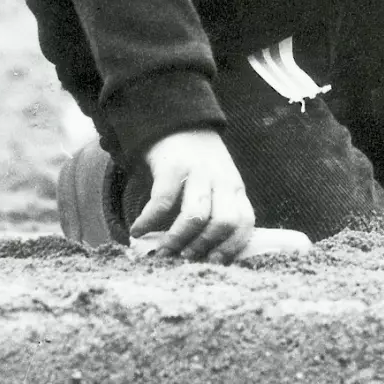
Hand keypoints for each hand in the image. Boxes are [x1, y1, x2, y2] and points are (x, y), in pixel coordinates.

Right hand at [131, 129, 255, 262]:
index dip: (231, 247)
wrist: (176, 121)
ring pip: (196, 215)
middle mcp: (221, 179)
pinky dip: (149, 220)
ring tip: (163, 251)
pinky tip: (138, 230)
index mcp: (235, 188)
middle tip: (185, 259)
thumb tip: (204, 255)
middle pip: (223, 222)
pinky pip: (162, 201)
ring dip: (178, 239)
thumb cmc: (196, 163)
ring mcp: (198, 171)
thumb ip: (218, 210)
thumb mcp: (217, 183)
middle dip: (203, 246)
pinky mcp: (172, 165)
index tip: (213, 262)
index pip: (245, 222)